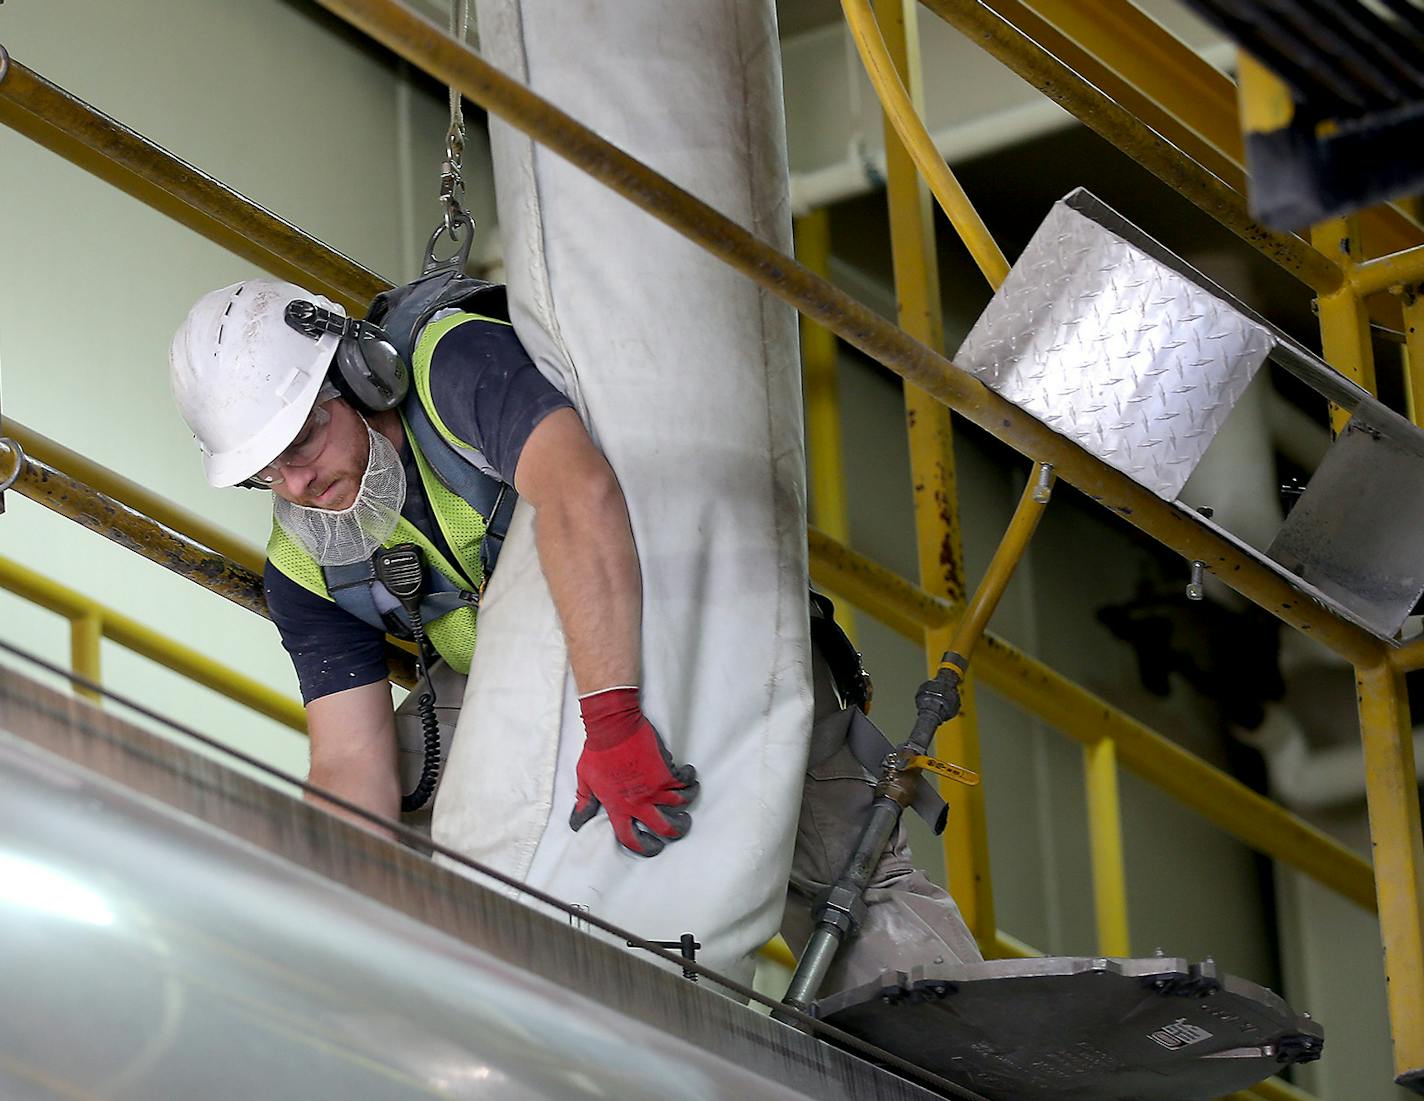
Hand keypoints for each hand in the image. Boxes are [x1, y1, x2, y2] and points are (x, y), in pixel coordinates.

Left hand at [569, 686, 697, 855]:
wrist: (613, 726)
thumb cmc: (597, 751)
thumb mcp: (586, 781)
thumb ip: (584, 803)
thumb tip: (577, 823)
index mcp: (618, 807)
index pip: (631, 838)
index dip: (644, 848)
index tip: (654, 846)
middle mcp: (639, 802)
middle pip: (665, 828)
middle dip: (676, 831)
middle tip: (679, 825)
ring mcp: (655, 788)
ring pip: (681, 806)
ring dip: (686, 804)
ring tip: (686, 798)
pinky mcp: (666, 771)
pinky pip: (685, 782)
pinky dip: (689, 780)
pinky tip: (686, 774)